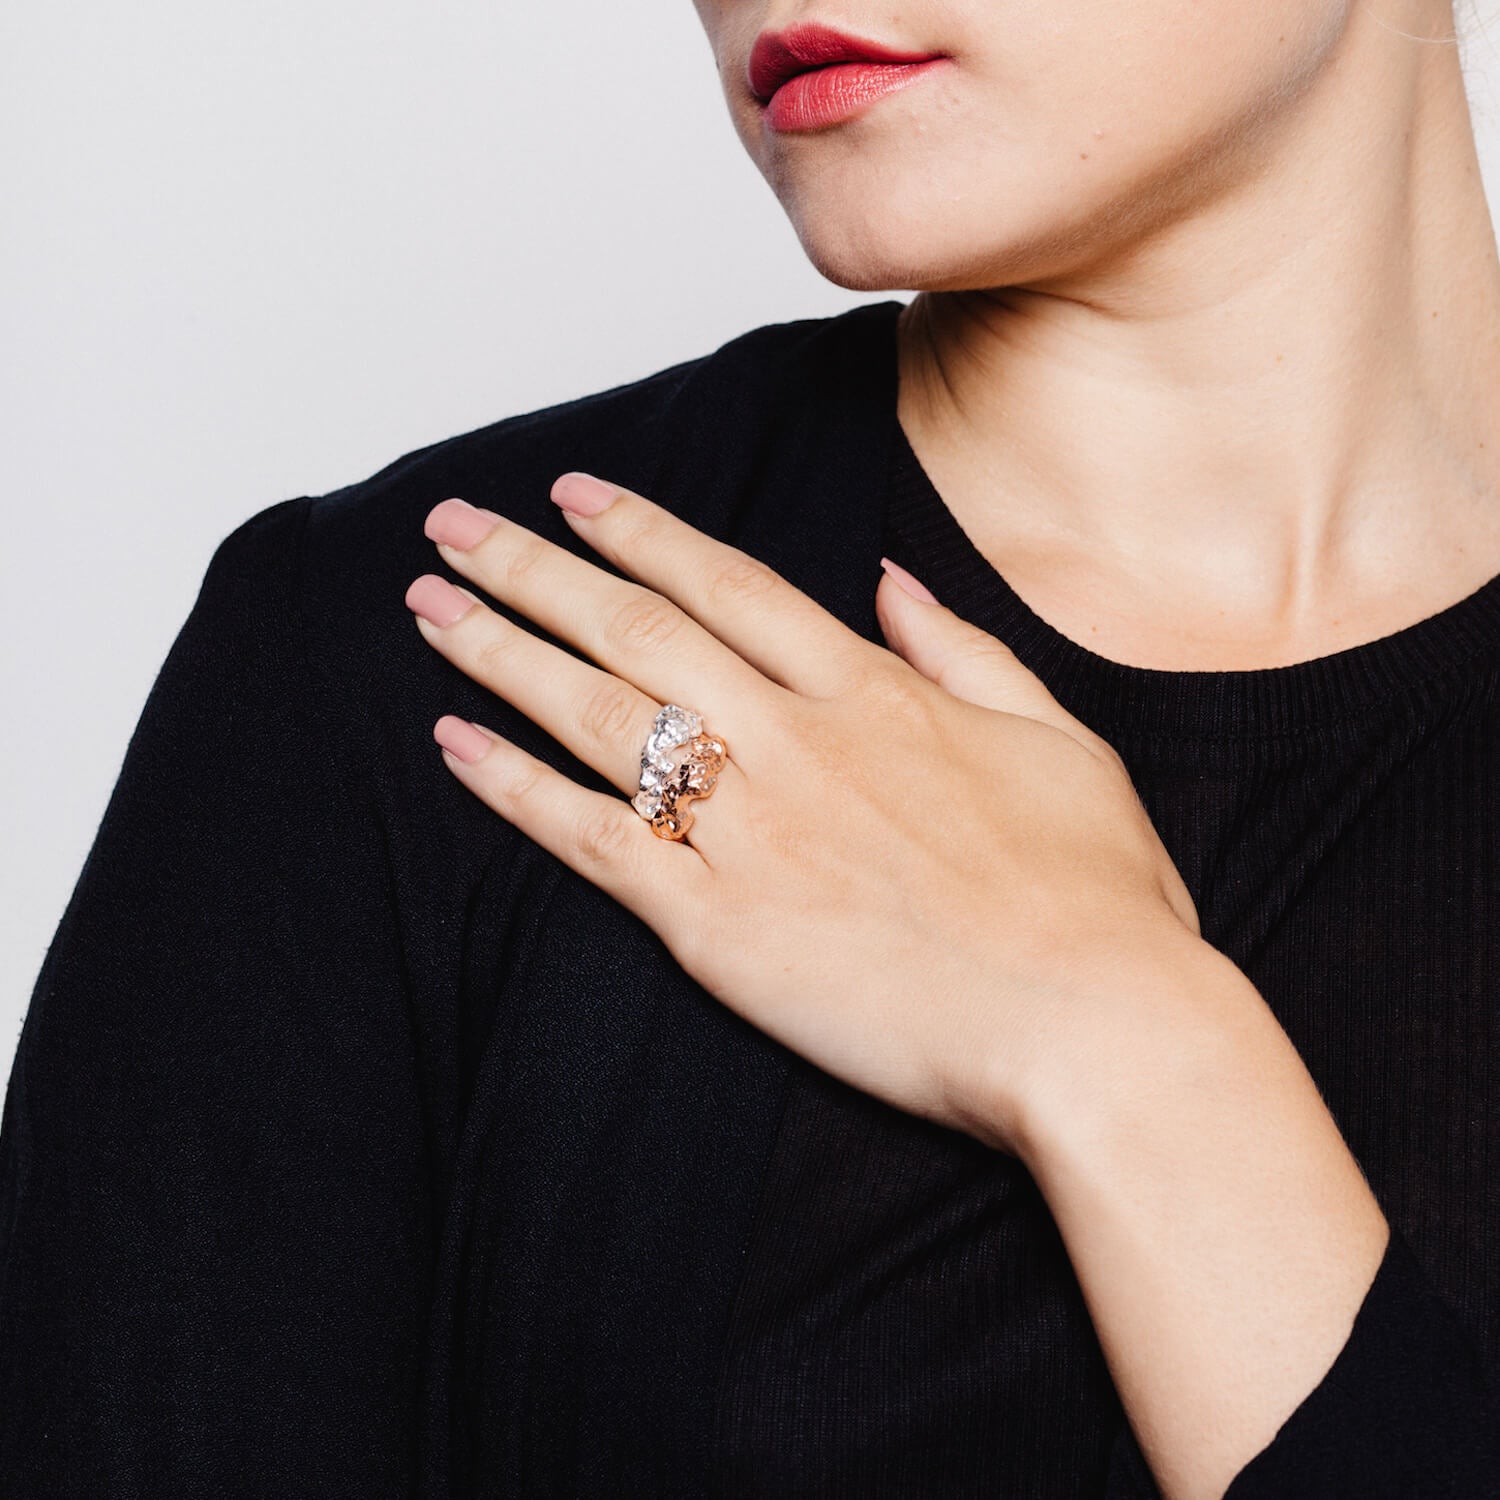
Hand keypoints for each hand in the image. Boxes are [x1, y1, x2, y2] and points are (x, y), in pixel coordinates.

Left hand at [404, 472, 1204, 1157]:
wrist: (1099, 1025)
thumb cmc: (1095, 893)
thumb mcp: (1057, 737)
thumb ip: (962, 647)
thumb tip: (889, 579)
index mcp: (873, 691)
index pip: (727, 584)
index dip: (639, 531)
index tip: (572, 495)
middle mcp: (796, 740)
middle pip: (635, 628)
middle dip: (535, 567)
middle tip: (454, 528)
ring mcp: (751, 828)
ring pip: (595, 716)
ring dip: (502, 652)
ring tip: (430, 611)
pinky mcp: (717, 926)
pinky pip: (593, 841)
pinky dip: (515, 789)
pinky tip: (453, 745)